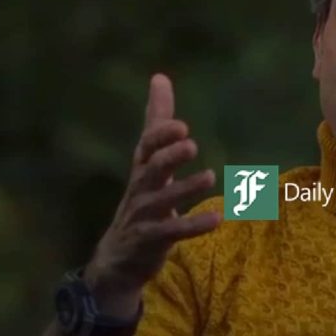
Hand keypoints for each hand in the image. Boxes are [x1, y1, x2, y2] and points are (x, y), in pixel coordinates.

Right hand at [83, 74, 220, 311]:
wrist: (118, 257)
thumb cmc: (141, 199)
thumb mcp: (148, 160)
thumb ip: (157, 123)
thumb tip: (160, 77)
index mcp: (142, 168)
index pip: (147, 147)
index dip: (161, 136)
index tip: (180, 125)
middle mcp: (140, 188)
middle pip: (151, 169)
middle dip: (169, 156)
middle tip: (191, 143)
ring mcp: (143, 216)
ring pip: (162, 200)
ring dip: (185, 188)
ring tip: (210, 176)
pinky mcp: (151, 240)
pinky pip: (172, 232)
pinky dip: (193, 225)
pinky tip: (218, 218)